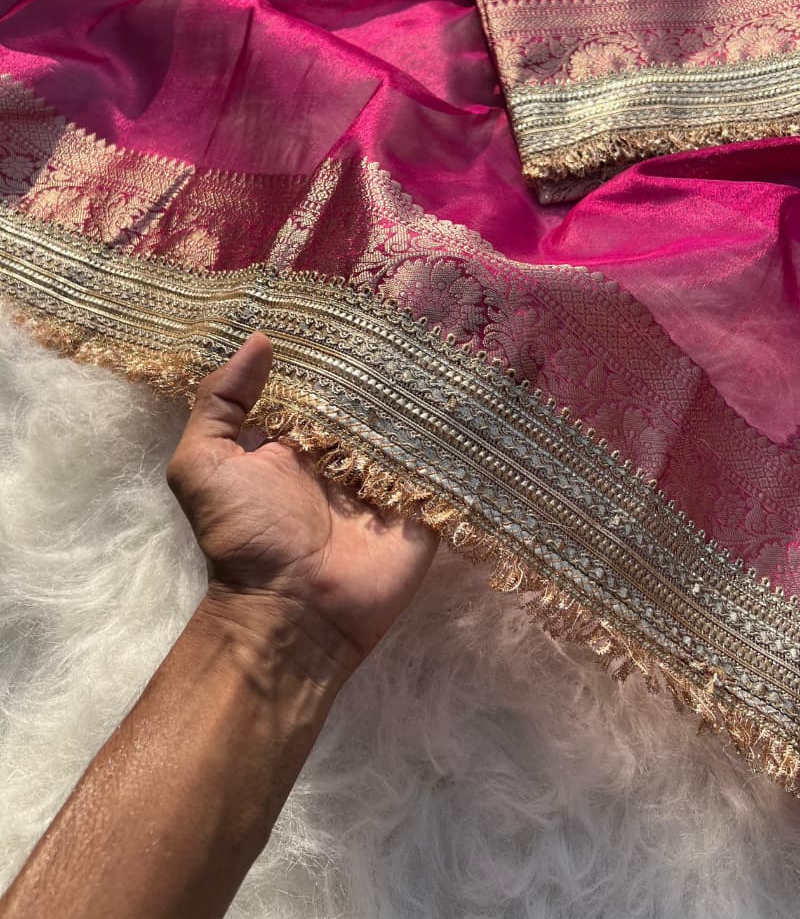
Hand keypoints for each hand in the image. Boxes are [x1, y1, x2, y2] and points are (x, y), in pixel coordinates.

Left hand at [166, 332, 437, 672]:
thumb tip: (260, 340)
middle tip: (422, 316)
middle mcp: (345, 456)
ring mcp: (388, 483)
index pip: (323, 385)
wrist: (292, 614)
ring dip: (429, 399)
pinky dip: (460, 442)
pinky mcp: (424, 509)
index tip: (361, 305)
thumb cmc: (244, 537)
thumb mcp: (204, 464)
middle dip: (391, 369)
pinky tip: (477, 401)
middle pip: (374, 401)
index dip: (336, 352)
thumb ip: (220, 402)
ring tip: (458, 346)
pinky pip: (447, 468)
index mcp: (298, 441)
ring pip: (414, 428)